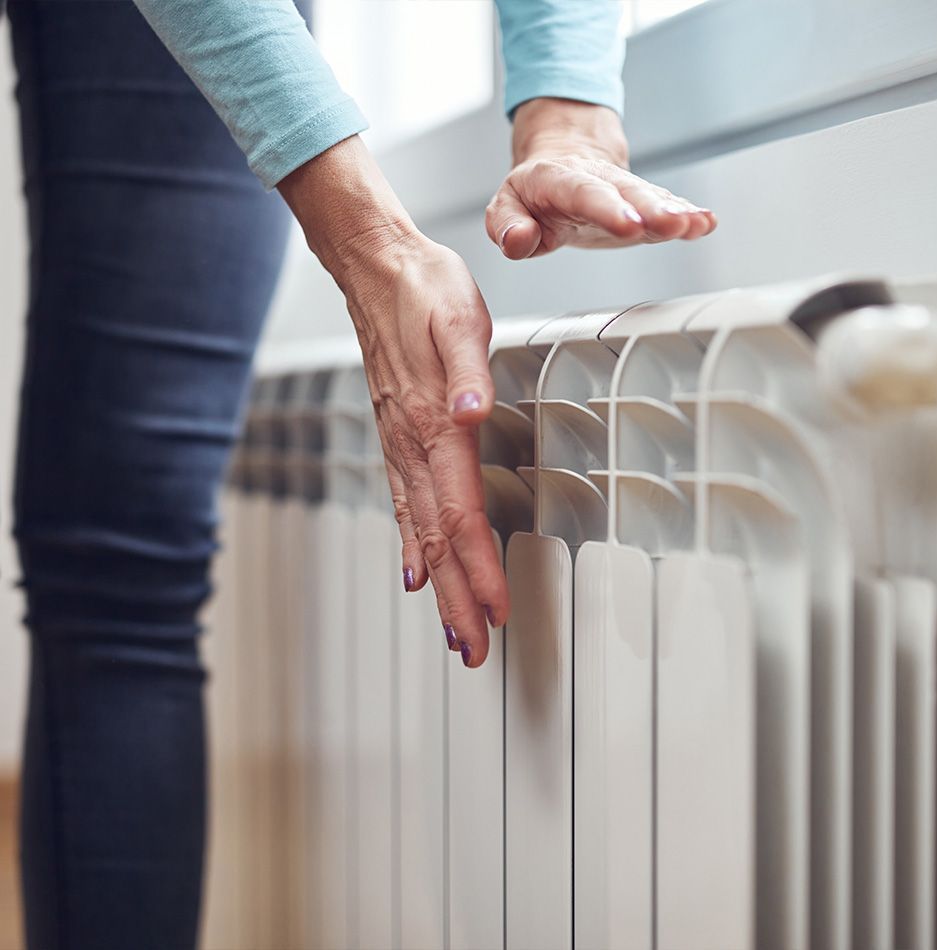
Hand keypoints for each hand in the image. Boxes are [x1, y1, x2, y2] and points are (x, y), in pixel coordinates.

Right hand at [279, 137, 503, 667]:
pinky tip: (418, 571)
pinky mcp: (395, 437)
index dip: (479, 567)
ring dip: (438, 584)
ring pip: (418, 531)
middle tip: (475, 649)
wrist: (373, 265)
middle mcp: (409, 444)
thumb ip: (467, 368)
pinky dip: (412, 547)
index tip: (496, 611)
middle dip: (458, 599)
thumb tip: (472, 412)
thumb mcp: (457, 315)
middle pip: (436, 540)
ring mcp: (397, 445)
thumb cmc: (423, 287)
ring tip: (452, 628)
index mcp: (431, 424)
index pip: (458, 513)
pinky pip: (403, 506)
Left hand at [486, 97, 716, 258]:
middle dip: (651, 209)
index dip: (607, 209)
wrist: (564, 158)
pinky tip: (706, 223)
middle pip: (626, 193)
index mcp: (558, 180)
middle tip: (673, 224)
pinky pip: (666, 207)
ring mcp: (623, 191)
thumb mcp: (505, 205)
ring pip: (651, 197)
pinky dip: (687, 215)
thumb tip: (520, 240)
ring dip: (676, 212)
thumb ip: (507, 225)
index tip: (629, 226)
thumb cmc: (534, 191)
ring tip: (697, 224)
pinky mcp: (642, 206)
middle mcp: (597, 180)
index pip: (582, 193)